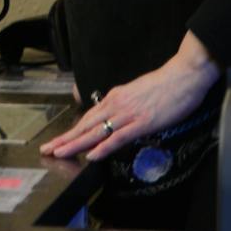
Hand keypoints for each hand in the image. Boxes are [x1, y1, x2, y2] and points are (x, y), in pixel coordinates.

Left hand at [39, 32, 219, 162]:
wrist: (184, 75)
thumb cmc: (165, 85)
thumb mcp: (137, 93)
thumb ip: (124, 105)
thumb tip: (115, 118)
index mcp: (114, 97)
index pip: (87, 117)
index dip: (71, 131)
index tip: (58, 141)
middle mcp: (115, 104)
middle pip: (85, 125)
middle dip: (65, 139)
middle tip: (47, 149)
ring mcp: (127, 114)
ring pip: (96, 131)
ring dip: (76, 144)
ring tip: (59, 153)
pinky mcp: (142, 122)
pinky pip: (118, 137)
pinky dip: (103, 147)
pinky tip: (91, 155)